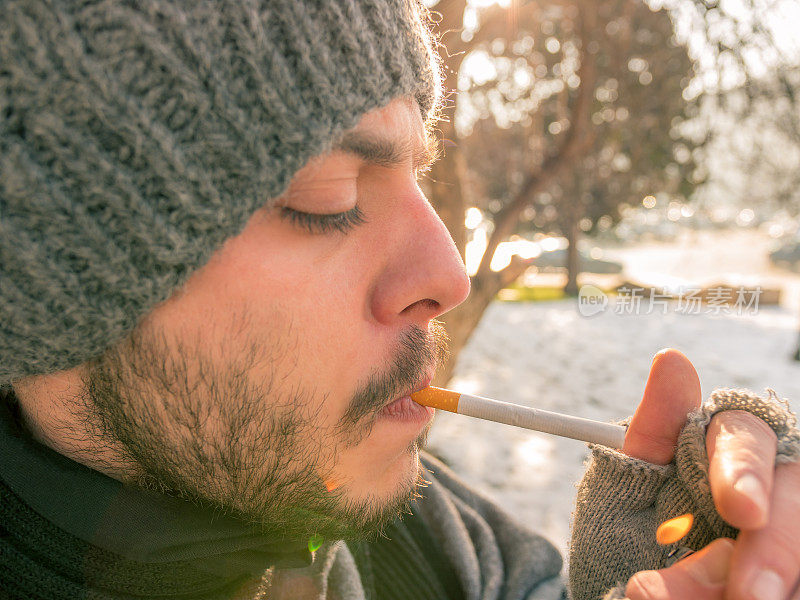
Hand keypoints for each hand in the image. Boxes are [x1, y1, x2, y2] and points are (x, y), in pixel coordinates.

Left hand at [622, 348, 799, 599]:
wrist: (615, 589)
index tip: (739, 510)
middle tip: (748, 595)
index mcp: (721, 451)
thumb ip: (652, 433)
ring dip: (773, 583)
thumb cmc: (620, 532)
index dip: (747, 470)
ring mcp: (782, 533)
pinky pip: (798, 585)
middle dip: (778, 548)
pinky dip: (778, 594)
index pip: (748, 436)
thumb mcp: (626, 485)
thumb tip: (673, 360)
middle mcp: (765, 486)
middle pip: (796, 494)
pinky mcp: (788, 575)